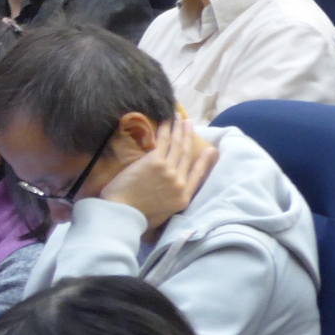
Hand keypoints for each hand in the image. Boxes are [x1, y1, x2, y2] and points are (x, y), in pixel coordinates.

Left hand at [100, 119, 216, 229]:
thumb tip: (165, 194)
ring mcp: (169, 171)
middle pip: (186, 156)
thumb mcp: (162, 216)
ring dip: (179, 129)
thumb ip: (169, 202)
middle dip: (188, 137)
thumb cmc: (135, 217)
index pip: (197, 176)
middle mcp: (179, 183)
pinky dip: (166, 128)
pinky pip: (163, 141)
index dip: (204, 161)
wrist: (123, 214)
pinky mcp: (155, 162)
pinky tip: (167, 119)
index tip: (211, 150)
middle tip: (189, 124)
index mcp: (182, 198)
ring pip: (177, 146)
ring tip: (180, 117)